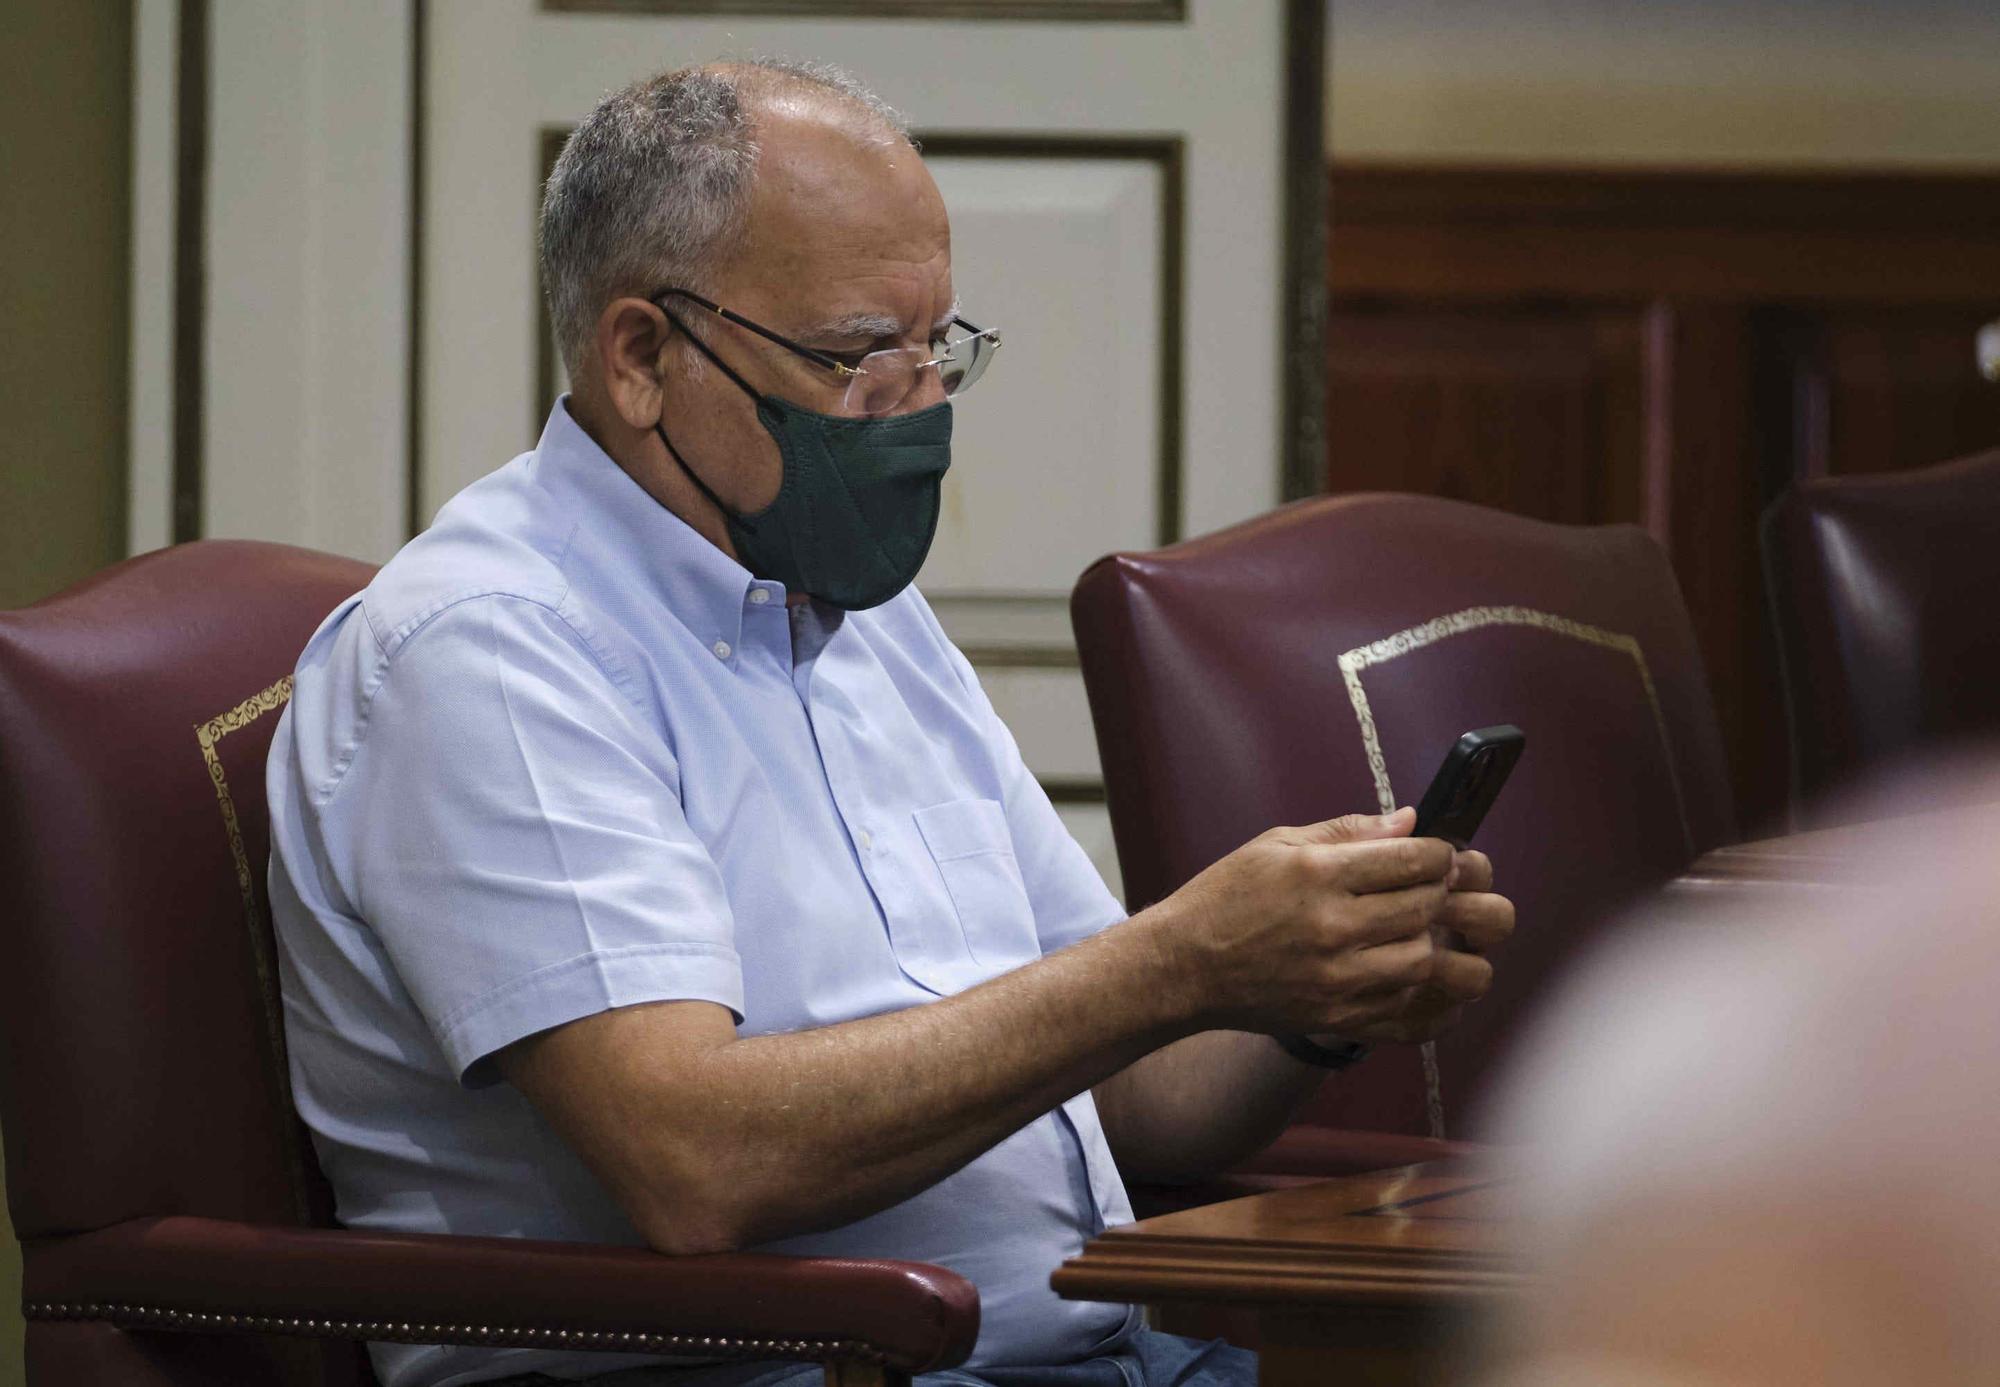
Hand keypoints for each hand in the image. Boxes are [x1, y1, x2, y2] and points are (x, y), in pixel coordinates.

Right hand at [1151, 806, 1467, 1040]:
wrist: (1183, 966)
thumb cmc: (1225, 898)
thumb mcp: (1275, 844)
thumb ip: (1347, 831)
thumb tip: (1409, 822)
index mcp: (1316, 874)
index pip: (1412, 859)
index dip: (1438, 853)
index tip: (1436, 855)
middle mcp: (1331, 927)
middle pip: (1425, 908)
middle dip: (1442, 892)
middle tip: (1434, 888)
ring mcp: (1336, 979)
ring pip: (1425, 961)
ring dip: (1437, 943)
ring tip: (1427, 931)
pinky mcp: (1337, 1017)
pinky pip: (1410, 1014)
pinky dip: (1432, 997)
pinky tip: (1428, 977)